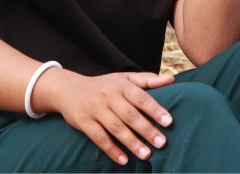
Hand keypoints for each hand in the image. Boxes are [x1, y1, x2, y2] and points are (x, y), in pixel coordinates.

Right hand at [36, 69, 174, 164]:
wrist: (67, 89)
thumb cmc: (103, 85)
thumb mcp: (123, 78)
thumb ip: (147, 80)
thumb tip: (171, 80)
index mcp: (121, 85)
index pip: (141, 98)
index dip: (156, 110)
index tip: (169, 122)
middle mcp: (108, 96)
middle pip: (130, 115)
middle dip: (147, 130)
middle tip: (162, 143)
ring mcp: (95, 109)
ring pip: (116, 128)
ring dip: (132, 143)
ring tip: (146, 155)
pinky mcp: (84, 122)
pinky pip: (99, 138)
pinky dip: (112, 150)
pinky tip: (124, 160)